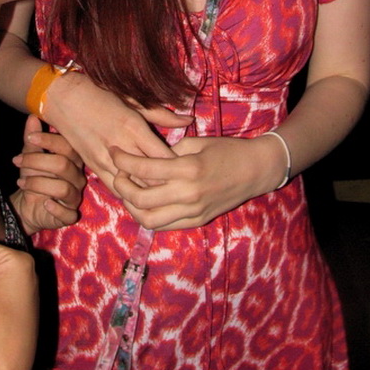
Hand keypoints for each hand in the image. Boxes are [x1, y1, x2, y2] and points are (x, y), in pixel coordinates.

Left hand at [10, 115, 84, 233]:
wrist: (29, 206)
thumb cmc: (35, 177)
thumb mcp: (30, 157)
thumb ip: (32, 140)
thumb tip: (32, 116)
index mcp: (71, 160)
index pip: (68, 146)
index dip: (49, 140)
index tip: (30, 138)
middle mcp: (77, 177)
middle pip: (63, 165)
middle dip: (37, 161)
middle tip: (16, 161)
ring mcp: (75, 197)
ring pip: (63, 188)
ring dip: (37, 183)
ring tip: (21, 181)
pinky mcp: (69, 215)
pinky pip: (68, 214)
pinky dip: (55, 208)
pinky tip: (44, 203)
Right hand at [43, 72, 189, 191]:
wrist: (63, 99)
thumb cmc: (100, 94)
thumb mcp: (133, 100)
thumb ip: (162, 114)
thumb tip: (189, 120)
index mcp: (132, 127)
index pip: (162, 157)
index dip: (177, 166)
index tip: (187, 167)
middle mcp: (120, 146)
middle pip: (150, 177)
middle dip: (166, 183)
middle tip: (180, 184)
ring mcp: (104, 159)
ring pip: (133, 187)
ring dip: (148, 191)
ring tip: (163, 193)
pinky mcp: (93, 167)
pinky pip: (116, 188)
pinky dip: (130, 192)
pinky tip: (140, 192)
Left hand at [111, 134, 283, 229]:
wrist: (256, 171)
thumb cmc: (226, 150)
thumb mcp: (196, 143)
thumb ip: (168, 153)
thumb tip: (144, 158)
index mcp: (187, 169)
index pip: (143, 168)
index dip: (122, 160)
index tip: (113, 152)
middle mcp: (188, 193)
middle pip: (140, 197)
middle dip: (121, 185)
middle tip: (118, 174)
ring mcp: (193, 211)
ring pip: (148, 219)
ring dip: (132, 207)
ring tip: (128, 192)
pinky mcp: (197, 221)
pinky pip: (165, 225)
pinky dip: (149, 216)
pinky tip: (145, 203)